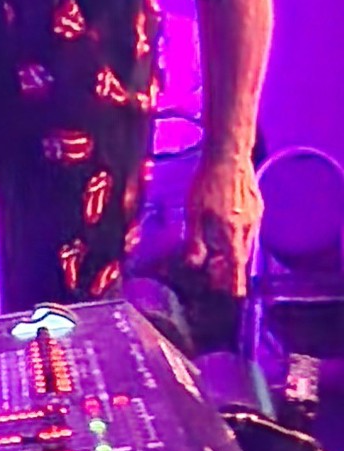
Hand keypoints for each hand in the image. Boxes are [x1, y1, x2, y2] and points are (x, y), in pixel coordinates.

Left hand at [184, 145, 262, 296]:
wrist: (229, 155)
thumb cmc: (207, 182)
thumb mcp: (194, 214)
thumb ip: (195, 241)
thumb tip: (195, 263)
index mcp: (231, 231)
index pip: (234, 264)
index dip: (234, 282)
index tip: (237, 296)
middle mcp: (247, 226)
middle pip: (241, 256)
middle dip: (230, 270)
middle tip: (216, 277)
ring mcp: (254, 215)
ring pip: (246, 243)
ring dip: (233, 254)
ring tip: (218, 258)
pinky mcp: (257, 205)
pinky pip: (249, 229)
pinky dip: (238, 238)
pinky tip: (227, 234)